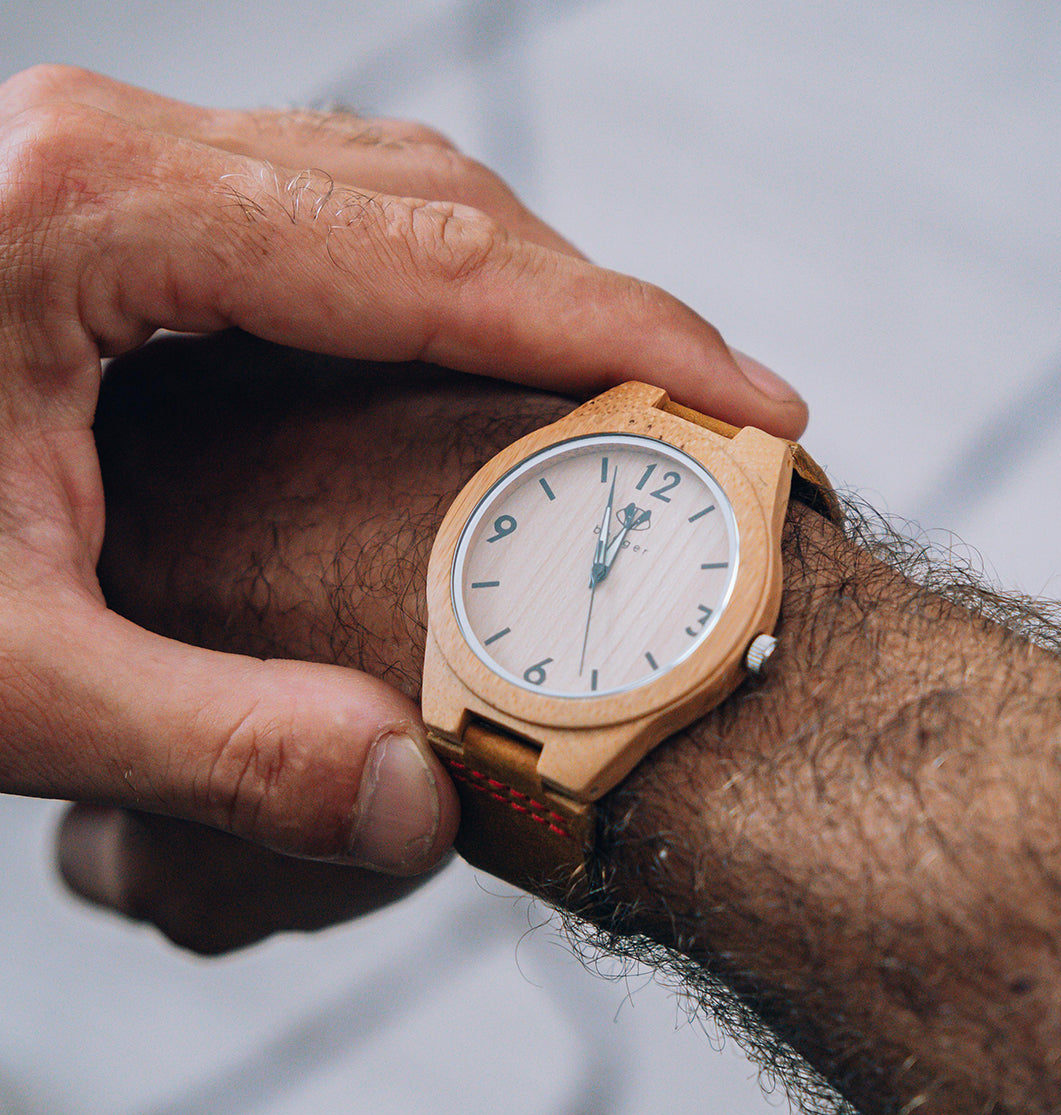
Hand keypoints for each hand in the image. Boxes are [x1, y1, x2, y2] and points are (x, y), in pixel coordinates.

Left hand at [0, 64, 806, 920]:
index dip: (625, 331)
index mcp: (95, 213)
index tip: (757, 399)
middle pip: (441, 209)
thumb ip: (207, 749)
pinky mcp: (117, 209)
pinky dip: (448, 295)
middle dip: (607, 308)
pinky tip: (494, 367)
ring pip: (397, 200)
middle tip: (726, 408)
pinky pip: (334, 226)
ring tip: (639, 392)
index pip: (441, 262)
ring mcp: (118, 166)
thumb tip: (414, 811)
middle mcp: (118, 151)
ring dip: (536, 293)